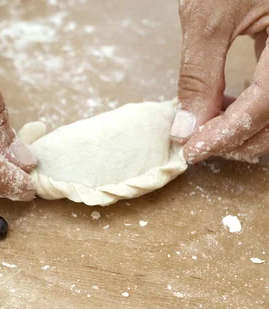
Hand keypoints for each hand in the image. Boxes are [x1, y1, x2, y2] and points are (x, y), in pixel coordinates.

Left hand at [171, 0, 268, 163]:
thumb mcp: (208, 17)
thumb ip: (198, 75)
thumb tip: (186, 127)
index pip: (266, 105)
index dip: (228, 134)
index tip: (192, 150)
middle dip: (240, 138)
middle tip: (198, 142)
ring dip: (249, 128)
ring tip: (209, 124)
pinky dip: (257, 108)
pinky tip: (229, 104)